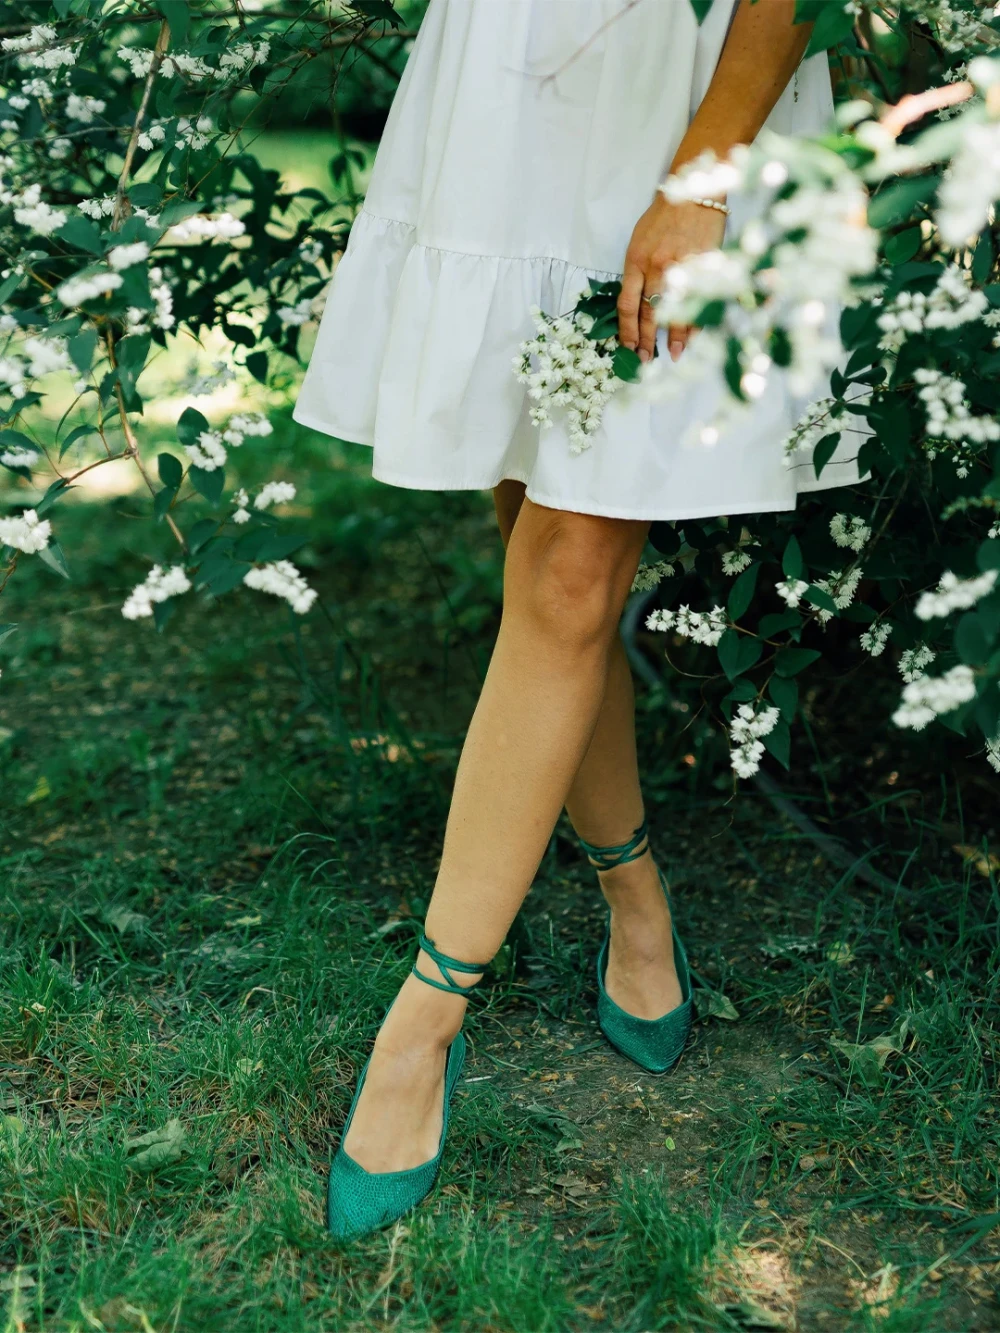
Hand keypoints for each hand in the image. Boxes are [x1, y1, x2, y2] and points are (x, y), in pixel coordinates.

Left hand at [617, 194, 727, 363]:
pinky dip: (696, 321)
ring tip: (674, 355)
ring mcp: (680, 269)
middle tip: (646, 360)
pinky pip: (697, 301)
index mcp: (635, 262)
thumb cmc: (664, 218)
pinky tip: (695, 336)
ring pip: (674, 311)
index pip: (627, 306)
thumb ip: (636, 272)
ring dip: (674, 337)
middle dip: (647, 341)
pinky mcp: (702, 268)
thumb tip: (635, 306)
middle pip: (648, 314)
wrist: (693, 195)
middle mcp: (656, 268)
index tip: (627, 348)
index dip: (626, 332)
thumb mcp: (639, 241)